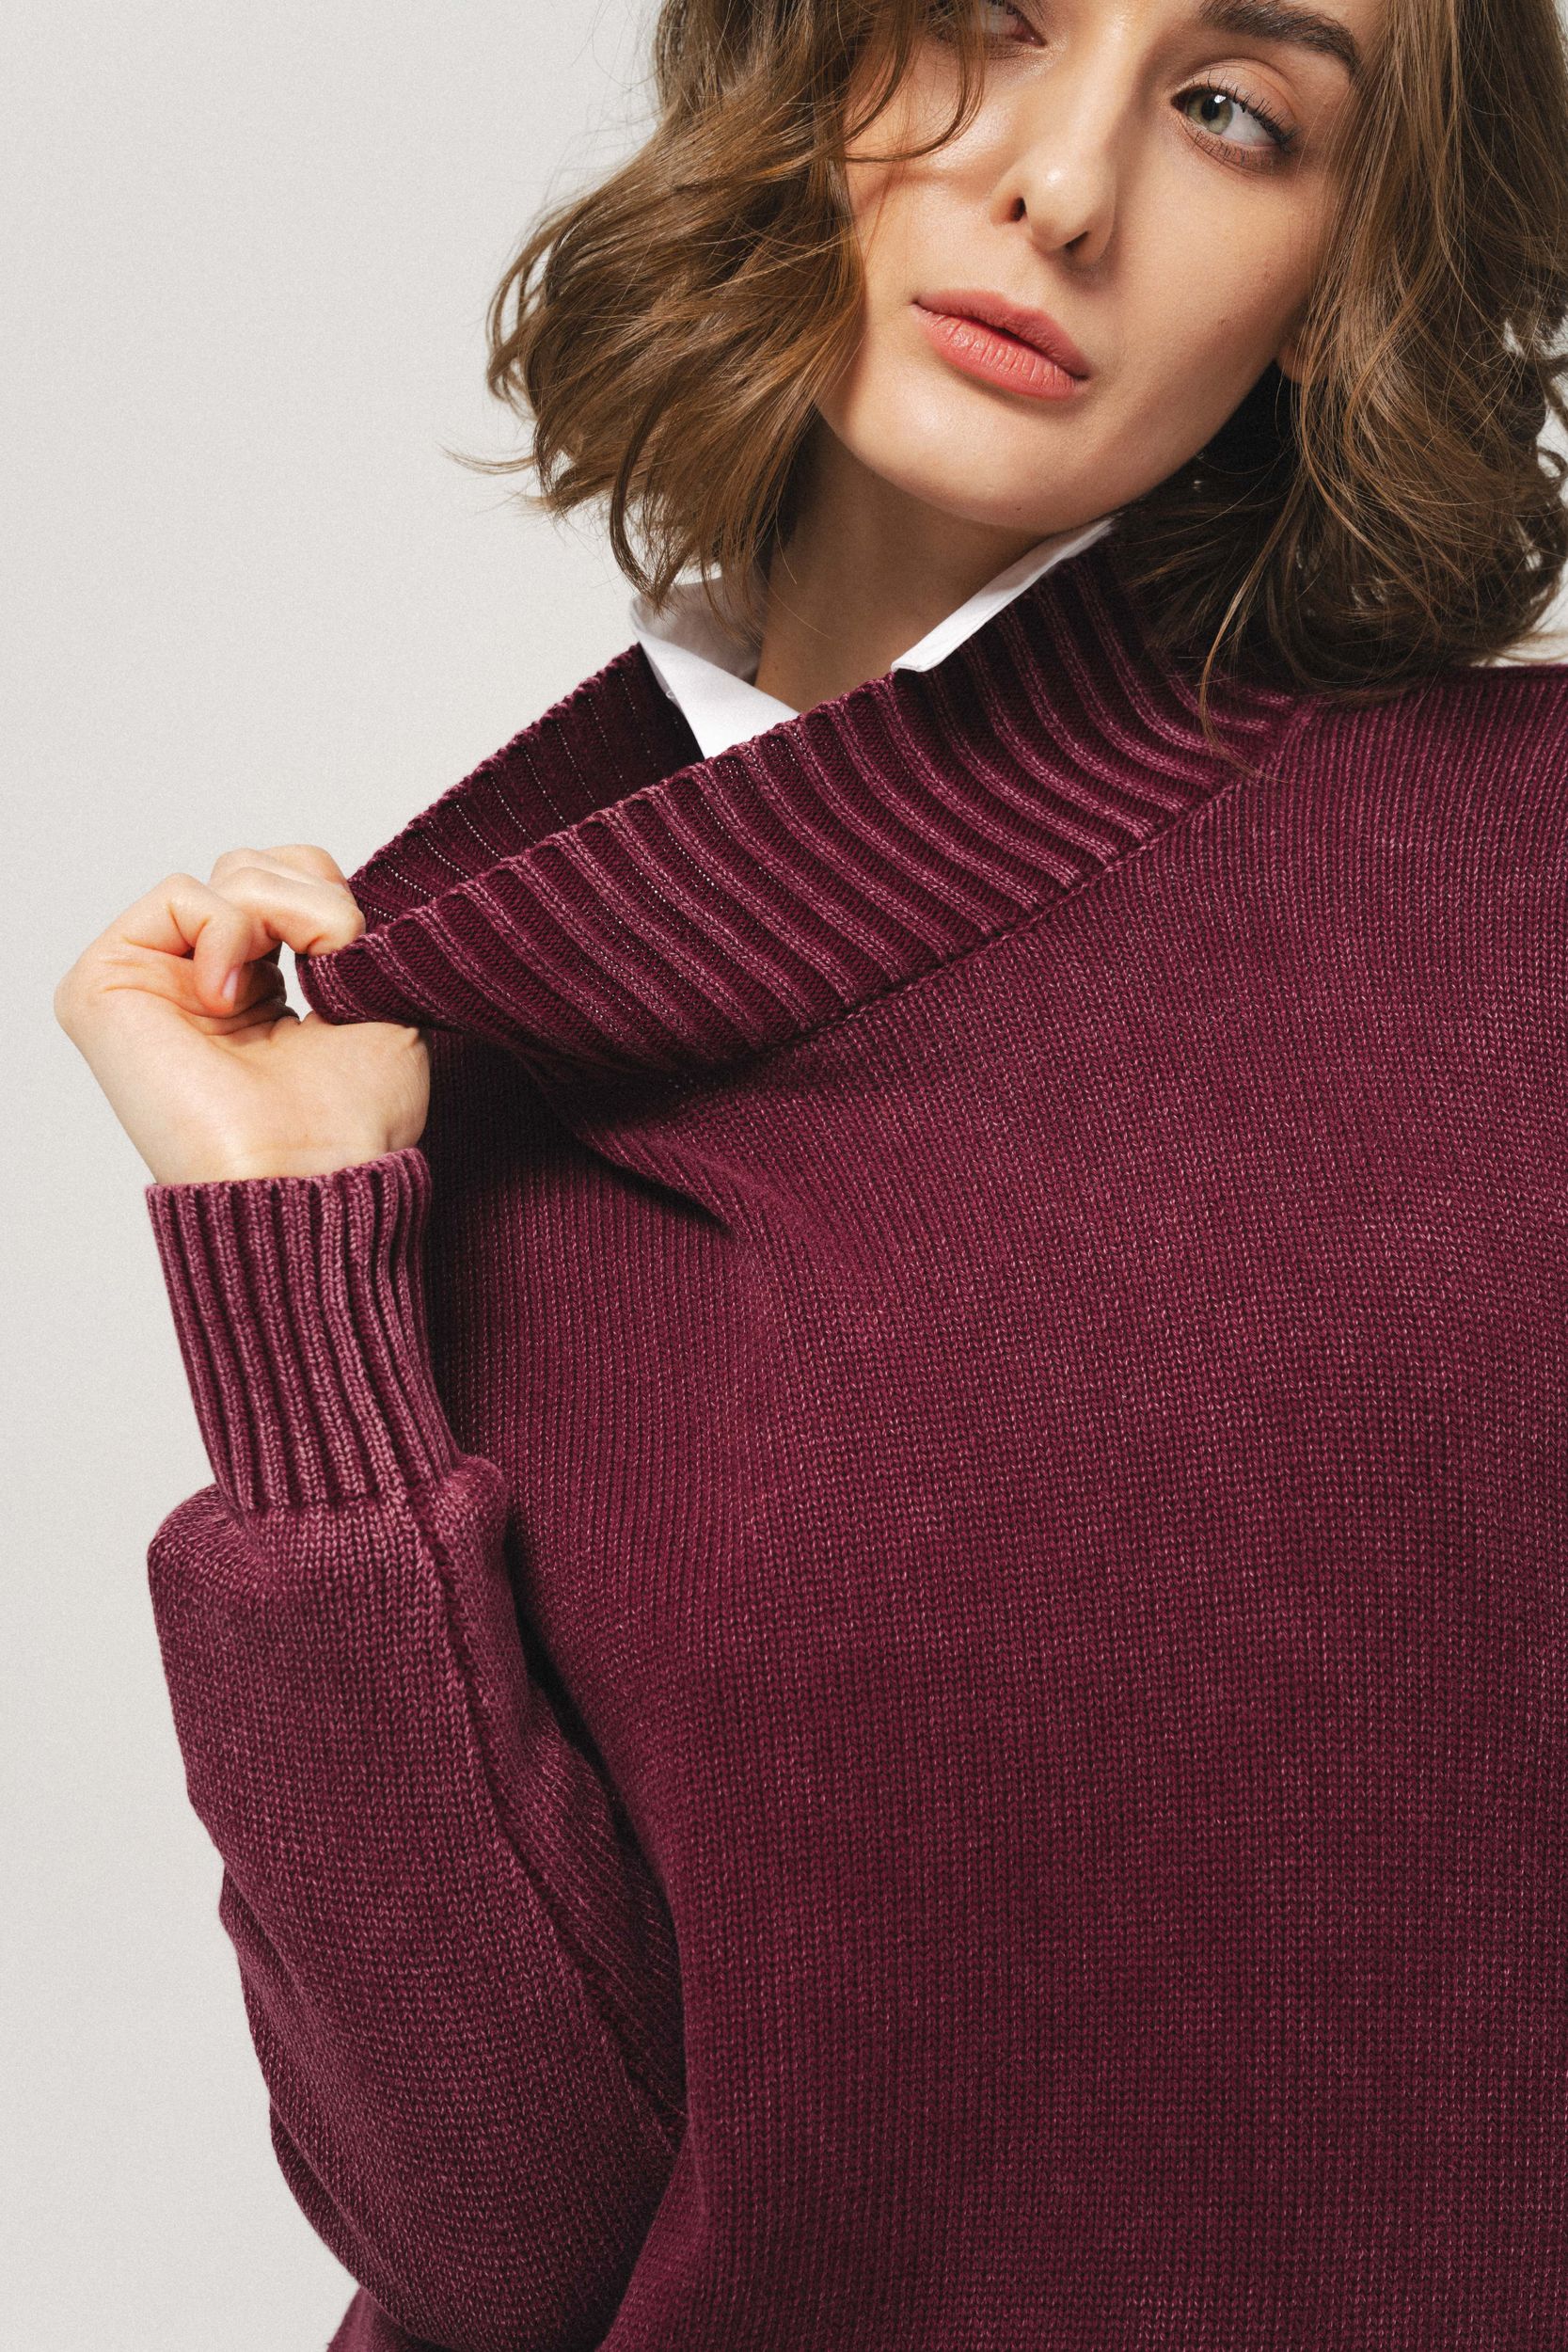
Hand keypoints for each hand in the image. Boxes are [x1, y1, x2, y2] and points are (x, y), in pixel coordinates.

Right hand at [54, 844, 429, 1185]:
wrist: (309, 1176)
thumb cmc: (350, 1120)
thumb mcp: (378, 999)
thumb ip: (344, 925)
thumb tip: (311, 880)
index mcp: (256, 992)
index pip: (294, 881)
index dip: (335, 903)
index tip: (354, 965)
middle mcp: (199, 981)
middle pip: (260, 864)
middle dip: (312, 904)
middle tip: (324, 977)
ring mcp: (152, 980)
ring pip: (231, 873)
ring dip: (283, 918)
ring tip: (276, 997)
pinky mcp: (105, 983)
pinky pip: (180, 894)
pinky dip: (229, 932)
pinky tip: (230, 1000)